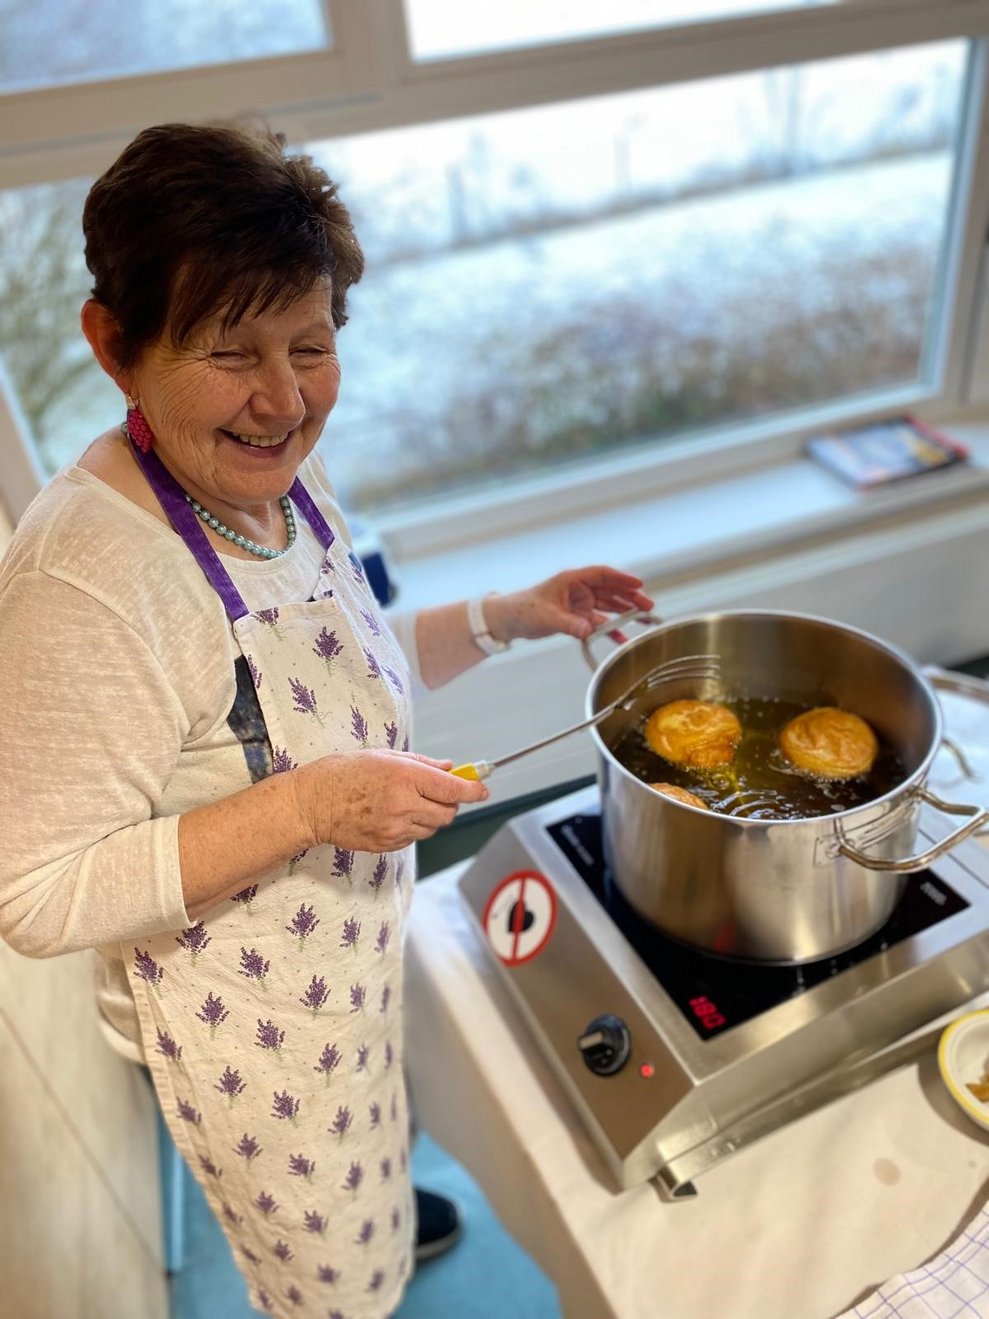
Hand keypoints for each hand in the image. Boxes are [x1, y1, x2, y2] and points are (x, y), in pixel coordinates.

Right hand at [294, 749, 488, 852]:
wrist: (311, 804)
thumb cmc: (343, 773)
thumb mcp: (384, 756)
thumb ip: (421, 763)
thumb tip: (450, 769)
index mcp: (404, 777)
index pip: (453, 789)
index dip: (473, 790)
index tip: (482, 790)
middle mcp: (403, 805)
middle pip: (448, 813)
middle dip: (451, 804)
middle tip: (440, 793)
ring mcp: (395, 828)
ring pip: (432, 827)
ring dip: (430, 816)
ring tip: (407, 802)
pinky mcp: (387, 845)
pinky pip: (414, 838)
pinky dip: (413, 827)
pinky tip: (393, 815)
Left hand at [485, 566, 653, 644]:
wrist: (510, 621)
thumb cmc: (524, 609)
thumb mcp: (546, 616)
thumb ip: (568, 624)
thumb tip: (588, 630)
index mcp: (572, 579)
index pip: (602, 574)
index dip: (621, 579)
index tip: (638, 584)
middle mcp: (579, 589)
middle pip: (610, 590)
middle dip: (630, 597)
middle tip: (648, 606)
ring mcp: (580, 603)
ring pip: (608, 606)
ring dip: (625, 612)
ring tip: (644, 619)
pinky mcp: (578, 618)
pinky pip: (599, 623)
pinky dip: (611, 630)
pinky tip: (623, 638)